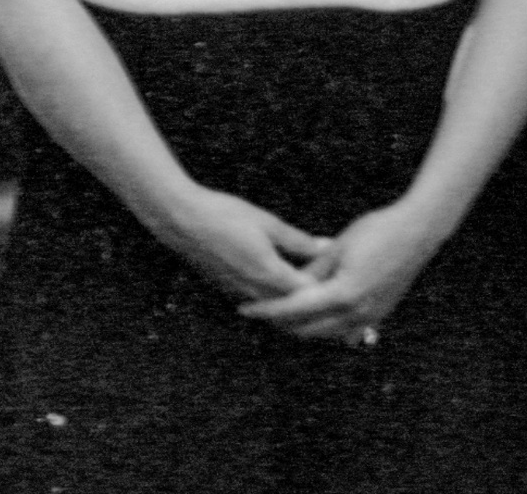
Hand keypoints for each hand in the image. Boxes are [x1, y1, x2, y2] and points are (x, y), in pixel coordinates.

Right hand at [151, 185, 329, 303]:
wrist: (182, 220)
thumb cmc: (225, 215)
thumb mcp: (268, 222)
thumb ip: (298, 240)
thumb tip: (325, 248)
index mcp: (269, 274)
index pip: (307, 295)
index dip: (327, 291)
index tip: (344, 285)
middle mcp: (255, 291)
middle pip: (293, 311)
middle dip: (313, 307)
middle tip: (334, 302)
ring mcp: (239, 293)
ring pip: (274, 310)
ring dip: (293, 307)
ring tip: (314, 299)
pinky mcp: (228, 289)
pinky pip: (257, 304)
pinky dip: (273, 302)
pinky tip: (281, 291)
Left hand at [234, 200, 442, 342]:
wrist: (417, 231)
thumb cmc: (377, 230)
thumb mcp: (337, 247)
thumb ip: (312, 271)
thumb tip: (289, 286)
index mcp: (342, 294)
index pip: (294, 309)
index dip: (267, 310)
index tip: (245, 308)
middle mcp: (356, 313)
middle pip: (308, 329)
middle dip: (282, 324)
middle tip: (260, 314)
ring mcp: (371, 316)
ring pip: (327, 334)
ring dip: (304, 328)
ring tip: (282, 316)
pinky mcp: (380, 313)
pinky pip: (347, 330)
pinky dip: (327, 327)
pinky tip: (315, 319)